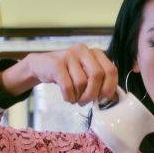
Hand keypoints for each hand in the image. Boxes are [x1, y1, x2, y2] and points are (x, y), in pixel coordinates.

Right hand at [1, 44, 117, 104]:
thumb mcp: (84, 73)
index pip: (111, 69)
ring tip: (74, 98)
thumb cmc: (67, 73)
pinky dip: (69, 97)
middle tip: (86, 101)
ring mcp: (69, 55)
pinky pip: (68, 86)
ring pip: (82, 83)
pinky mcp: (57, 63)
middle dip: (93, 94)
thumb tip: (113, 99)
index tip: (104, 98)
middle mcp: (83, 50)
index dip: (110, 86)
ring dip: (79, 97)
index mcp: (95, 53)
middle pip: (97, 75)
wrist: (40, 66)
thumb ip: (98, 81)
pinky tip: (67, 97)